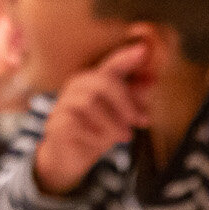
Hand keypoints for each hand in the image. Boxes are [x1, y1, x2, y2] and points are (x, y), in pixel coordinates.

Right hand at [31, 41, 149, 194]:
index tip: (143, 50)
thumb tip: (152, 80)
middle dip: (126, 102)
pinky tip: (99, 142)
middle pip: (103, 81)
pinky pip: (76, 123)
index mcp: (94, 81)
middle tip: (140, 122)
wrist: (69, 159)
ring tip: (124, 137)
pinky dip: (94, 135)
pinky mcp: (56, 123)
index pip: (111, 65)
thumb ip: (135, 99)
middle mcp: (76, 87)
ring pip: (90, 103)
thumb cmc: (96, 132)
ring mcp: (63, 103)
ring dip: (112, 123)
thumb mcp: (121, 117)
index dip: (126, 57)